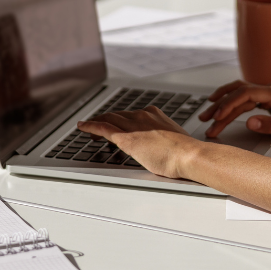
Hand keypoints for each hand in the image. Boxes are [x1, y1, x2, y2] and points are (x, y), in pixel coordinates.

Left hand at [76, 107, 200, 179]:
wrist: (188, 154)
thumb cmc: (185, 152)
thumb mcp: (173, 140)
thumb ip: (163, 139)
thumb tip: (162, 146)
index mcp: (154, 114)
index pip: (131, 114)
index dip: (120, 119)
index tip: (117, 123)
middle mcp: (142, 116)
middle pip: (118, 115)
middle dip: (106, 120)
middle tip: (98, 128)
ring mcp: (133, 125)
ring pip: (108, 119)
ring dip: (97, 123)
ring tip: (89, 130)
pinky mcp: (126, 138)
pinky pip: (102, 128)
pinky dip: (90, 126)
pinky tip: (82, 127)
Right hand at [198, 80, 270, 140]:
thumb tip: (249, 122)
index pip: (246, 93)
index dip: (229, 104)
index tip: (217, 117)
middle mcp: (269, 90)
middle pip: (238, 92)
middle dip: (219, 105)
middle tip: (205, 119)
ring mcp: (267, 94)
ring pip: (239, 96)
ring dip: (222, 106)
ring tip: (207, 118)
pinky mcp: (266, 100)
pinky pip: (244, 101)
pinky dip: (231, 107)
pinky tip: (221, 113)